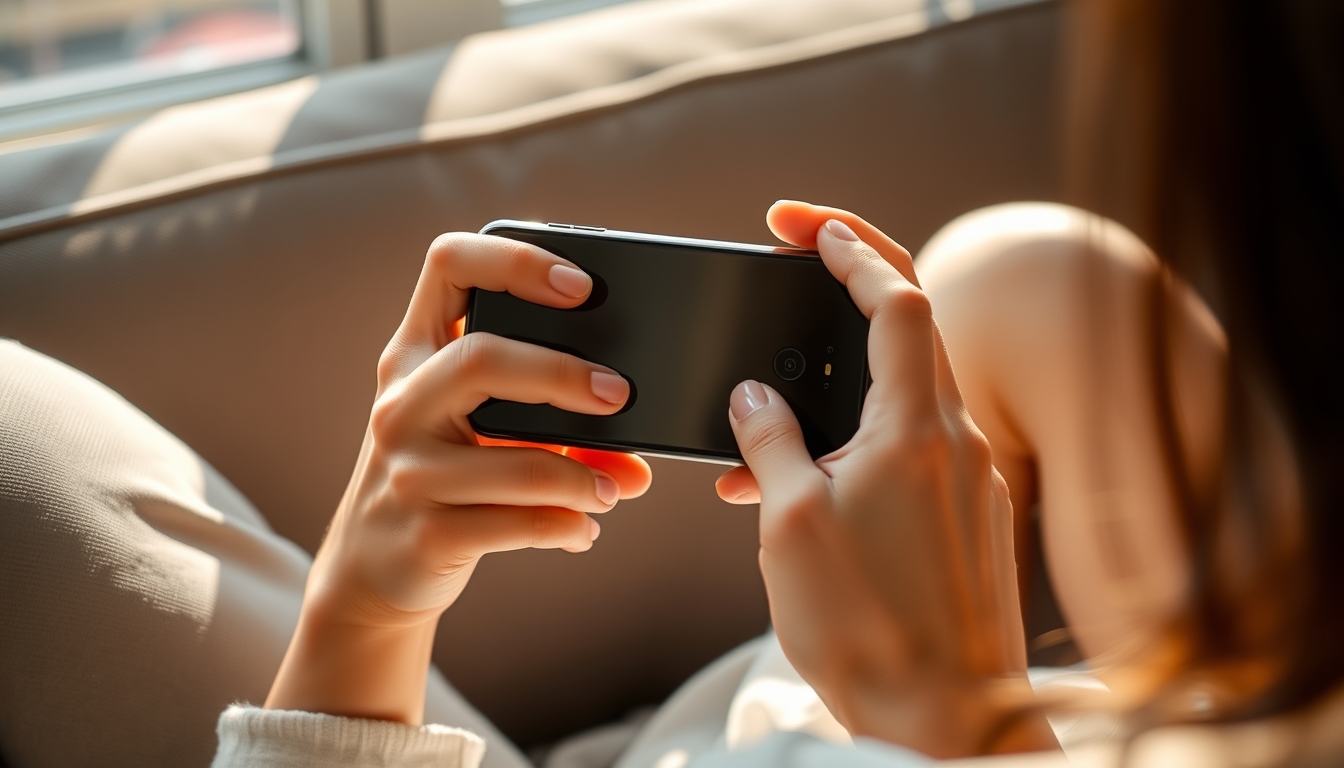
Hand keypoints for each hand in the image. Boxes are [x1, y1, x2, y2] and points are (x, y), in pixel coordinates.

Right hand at [266, 233, 651, 722]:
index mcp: (416, 353)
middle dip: (563, 374)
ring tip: (612, 488)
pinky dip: (565, 525)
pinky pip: (516, 524)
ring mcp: (407, 470)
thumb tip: (637, 462)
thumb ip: (559, 432)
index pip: (448, 264)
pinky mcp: (425, 534)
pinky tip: (584, 528)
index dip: (516, 261)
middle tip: (618, 396)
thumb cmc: (443, 481)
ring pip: (514, 462)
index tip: (581, 287)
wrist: (371, 572)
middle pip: (481, 358)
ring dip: (580, 477)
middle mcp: (402, 402)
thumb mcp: (481, 437)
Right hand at [716, 202, 1055, 756]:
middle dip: (850, 292)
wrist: (947, 721)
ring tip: (766, 433)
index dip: (854, 249)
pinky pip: (912, 450)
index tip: (809, 226)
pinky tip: (807, 488)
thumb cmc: (871, 631)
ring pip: (902, 398)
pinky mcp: (970, 517)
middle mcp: (959, 442)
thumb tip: (754, 396)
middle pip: (911, 331)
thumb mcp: (790, 527)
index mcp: (916, 431)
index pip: (898, 300)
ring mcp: (971, 479)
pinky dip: (859, 444)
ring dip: (839, 392)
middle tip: (798, 269)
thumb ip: (769, 444)